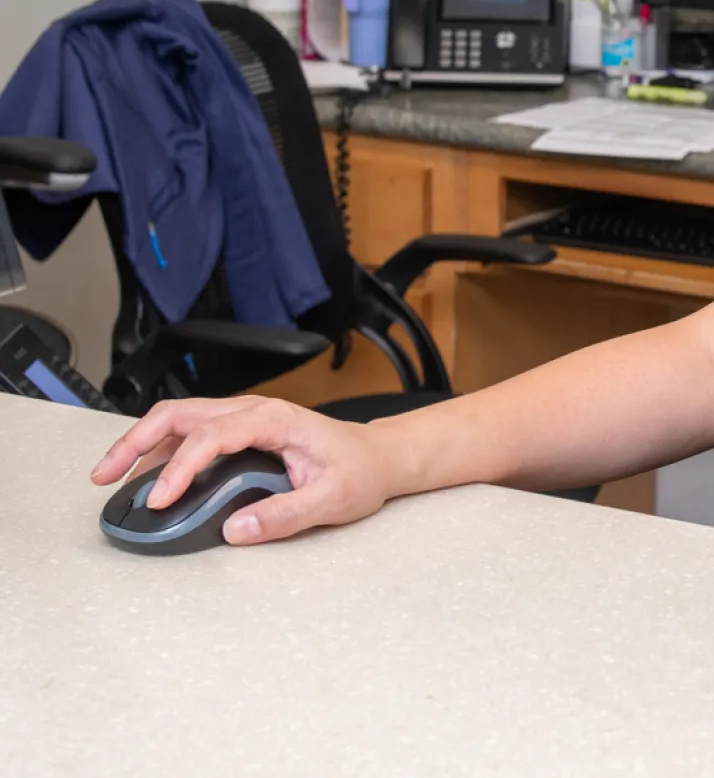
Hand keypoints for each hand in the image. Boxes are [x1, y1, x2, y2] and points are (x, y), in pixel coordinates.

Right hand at [89, 396, 397, 544]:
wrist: (380, 456)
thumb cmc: (361, 471)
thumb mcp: (332, 499)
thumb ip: (285, 515)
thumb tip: (236, 530)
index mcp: (275, 420)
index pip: (212, 436)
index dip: (180, 467)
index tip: (159, 500)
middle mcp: (255, 411)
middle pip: (180, 414)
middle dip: (137, 441)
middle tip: (105, 475)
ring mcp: (246, 417)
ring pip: (180, 417)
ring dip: (142, 443)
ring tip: (112, 475)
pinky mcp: (242, 430)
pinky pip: (192, 431)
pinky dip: (161, 449)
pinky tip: (146, 475)